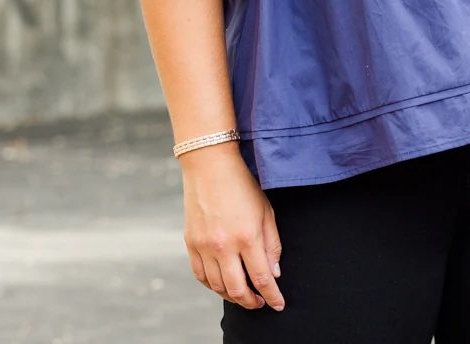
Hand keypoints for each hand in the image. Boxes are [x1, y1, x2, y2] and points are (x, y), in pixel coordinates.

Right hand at [181, 143, 284, 312]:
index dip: (272, 295)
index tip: (278, 304)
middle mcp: (224, 246)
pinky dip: (212, 286)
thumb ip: (272, 244)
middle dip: (252, 302)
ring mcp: (204, 246)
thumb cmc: (242, 185)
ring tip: (243, 295)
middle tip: (260, 303)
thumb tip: (273, 273)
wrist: (210, 165)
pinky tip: (222, 284)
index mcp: (247, 236)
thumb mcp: (266, 211)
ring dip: (232, 296)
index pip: (261, 278)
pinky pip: (200, 276)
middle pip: (238, 289)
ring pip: (218, 287)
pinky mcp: (190, 243)